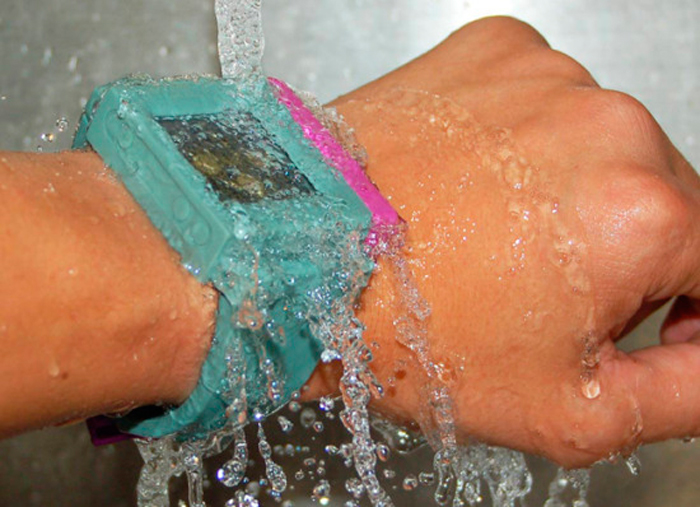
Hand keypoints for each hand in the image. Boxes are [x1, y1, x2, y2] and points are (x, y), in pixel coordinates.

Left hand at [311, 17, 699, 466]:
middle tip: (533, 288)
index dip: (684, 308)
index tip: (638, 326)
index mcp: (642, 214)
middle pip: (662, 199)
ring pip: (601, 148)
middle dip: (621, 251)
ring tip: (487, 236)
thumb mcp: (567, 410)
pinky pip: (543, 103)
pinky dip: (522, 143)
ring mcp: (544, 78)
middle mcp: (605, 124)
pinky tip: (469, 184)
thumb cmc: (410, 333)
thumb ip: (685, 393)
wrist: (298, 260)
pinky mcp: (492, 53)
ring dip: (569, 192)